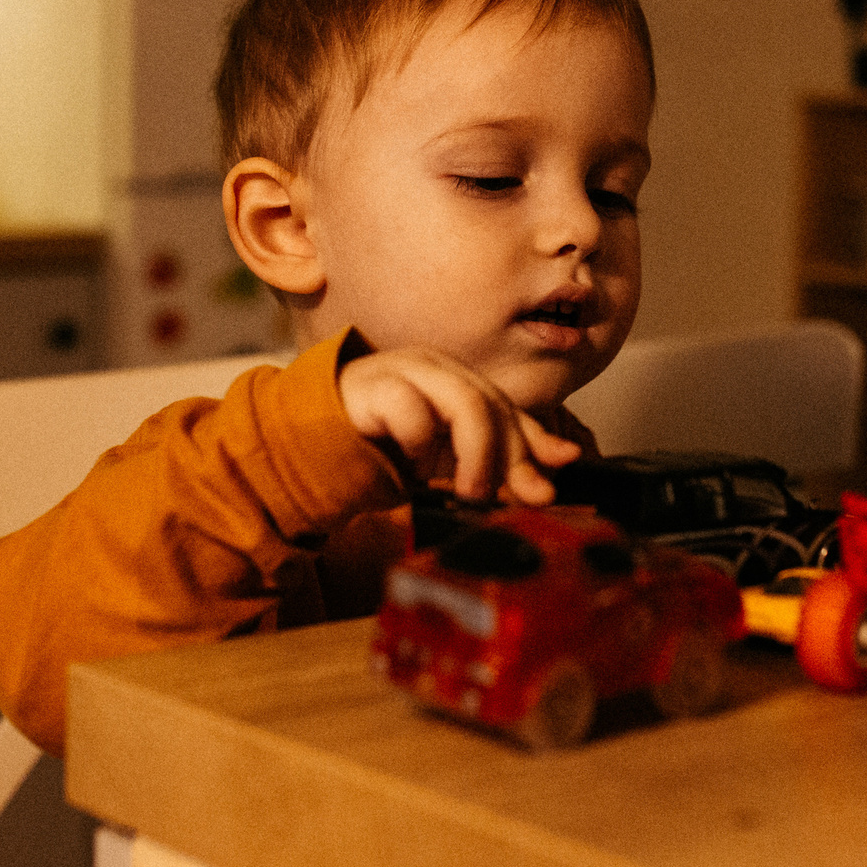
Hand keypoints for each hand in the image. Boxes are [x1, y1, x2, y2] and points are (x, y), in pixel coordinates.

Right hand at [338, 347, 580, 502]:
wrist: (306, 443)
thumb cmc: (380, 447)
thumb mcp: (444, 460)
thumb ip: (496, 462)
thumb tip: (560, 467)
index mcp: (455, 380)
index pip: (507, 409)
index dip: (535, 444)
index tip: (554, 482)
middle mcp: (434, 368)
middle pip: (492, 405)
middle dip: (510, 456)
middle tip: (509, 498)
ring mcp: (402, 371)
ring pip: (465, 402)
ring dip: (476, 454)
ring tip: (469, 492)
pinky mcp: (371, 386)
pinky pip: (413, 412)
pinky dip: (420, 445)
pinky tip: (410, 466)